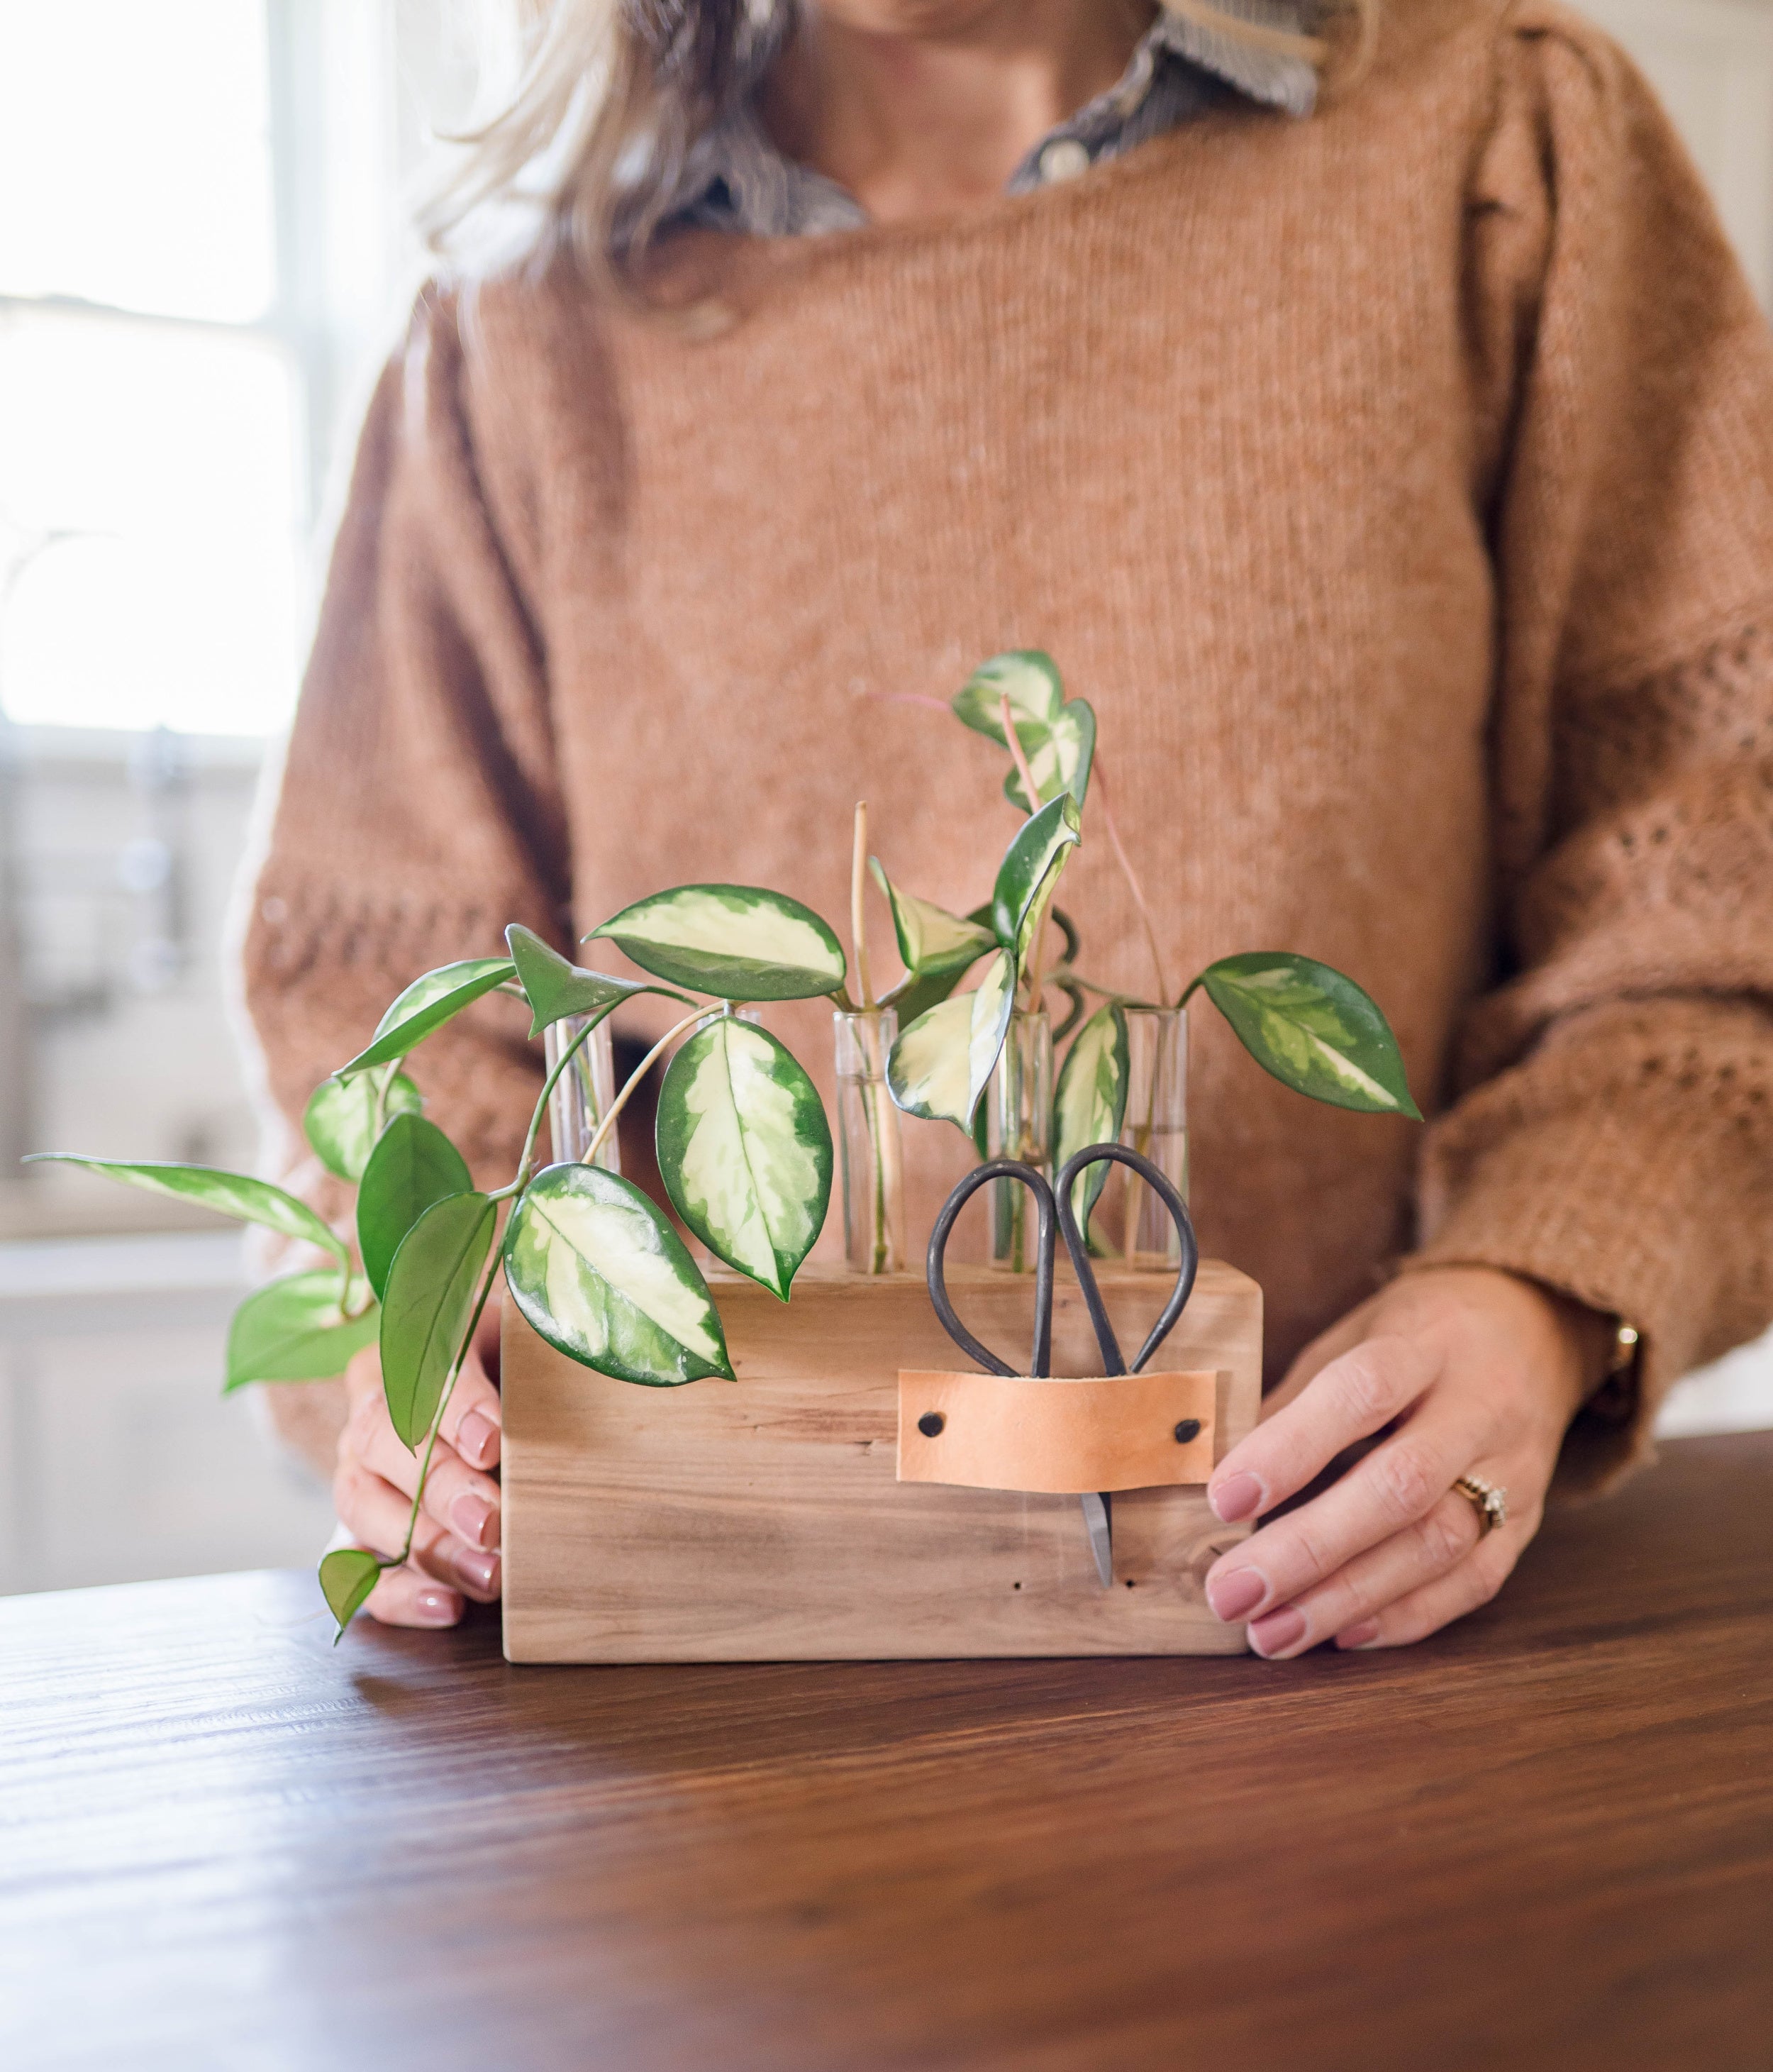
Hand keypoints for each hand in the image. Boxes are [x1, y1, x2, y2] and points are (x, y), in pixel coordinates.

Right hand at [332, 1298, 502, 1626]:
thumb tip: (577, 1393)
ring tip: (489, 1573)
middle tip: (491, 1521)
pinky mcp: (359, 1535)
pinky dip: (400, 1595)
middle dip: (440, 1487)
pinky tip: (448, 1607)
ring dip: (429, 1546)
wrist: (497, 1416)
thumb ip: (533, 1366)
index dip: (453, 1408)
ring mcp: (356, 1475)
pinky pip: (359, 1572)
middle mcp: (369, 1414)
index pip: (417, 1369)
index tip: (492, 1442)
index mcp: (404, 1352)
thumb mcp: (524, 1351)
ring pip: (364, 1507)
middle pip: (384, 1443)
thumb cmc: (516, 1375)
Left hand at [1202, 1267, 1606, 1656]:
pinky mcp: (1528, 1521)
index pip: (1362, 1392)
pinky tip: (1343, 1632)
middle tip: (1232, 1593)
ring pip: (1438, 1545)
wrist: (1534, 1328)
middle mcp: (1479, 1408)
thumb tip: (1219, 1467)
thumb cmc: (1418, 1335)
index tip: (1224, 1499)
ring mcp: (1513, 1469)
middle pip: (1400, 1486)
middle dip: (1308, 1550)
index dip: (1292, 1447)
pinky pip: (1474, 1581)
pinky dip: (1406, 1616)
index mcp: (1425, 1344)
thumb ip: (1297, 1398)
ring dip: (1346, 1599)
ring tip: (1272, 1633)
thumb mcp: (1354, 1334)